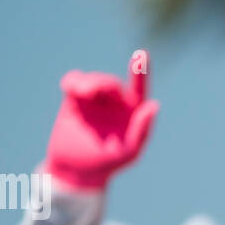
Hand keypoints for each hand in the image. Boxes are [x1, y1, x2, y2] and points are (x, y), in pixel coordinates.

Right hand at [43, 49, 159, 190]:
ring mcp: (94, 100)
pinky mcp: (74, 99)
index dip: (140, 71)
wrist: (75, 170)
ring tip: (79, 93)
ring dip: (87, 83)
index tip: (141, 55)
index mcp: (131, 112)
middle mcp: (114, 103)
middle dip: (101, 84)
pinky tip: (70, 89)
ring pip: (92, 80)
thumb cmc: (107, 163)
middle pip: (110, 83)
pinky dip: (73, 81)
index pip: (138, 88)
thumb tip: (154, 106)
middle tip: (89, 92)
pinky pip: (74, 81)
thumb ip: (142, 130)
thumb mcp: (128, 151)